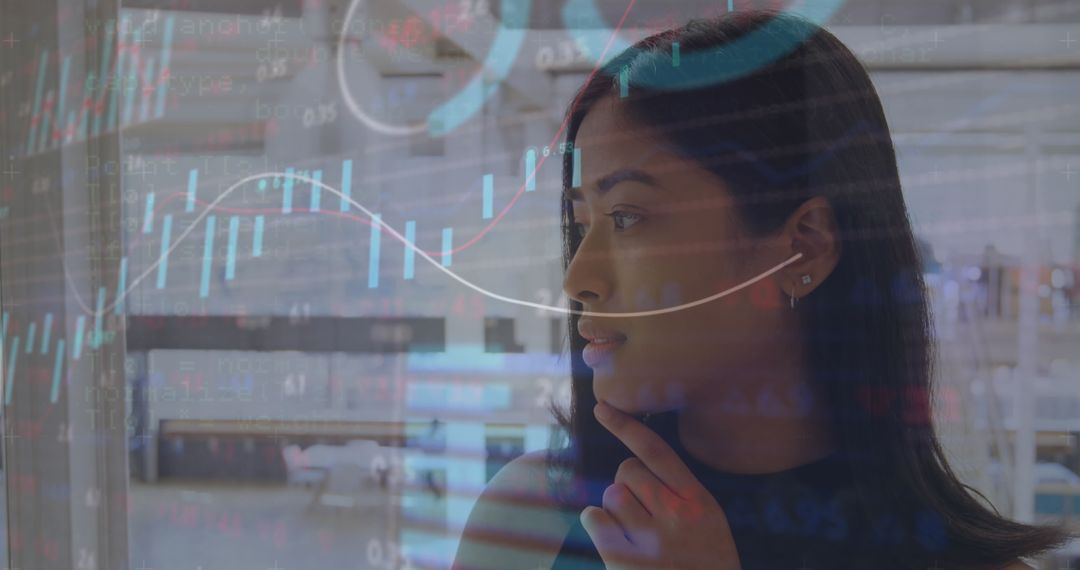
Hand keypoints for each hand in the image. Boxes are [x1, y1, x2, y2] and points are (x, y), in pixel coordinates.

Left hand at [580, 402, 742, 569]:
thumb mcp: (711, 526)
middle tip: (644, 515)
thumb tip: (638, 469)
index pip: (657, 452)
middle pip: (627, 472)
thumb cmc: (706, 566)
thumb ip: (683, 495)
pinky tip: (613, 540)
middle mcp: (675, 515)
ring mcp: (648, 538)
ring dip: (615, 510)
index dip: (626, 426)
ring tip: (636, 534)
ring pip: (611, 495)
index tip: (602, 407)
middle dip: (628, 487)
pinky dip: (596, 523)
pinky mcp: (623, 559)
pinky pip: (594, 518)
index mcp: (699, 502)